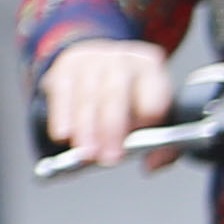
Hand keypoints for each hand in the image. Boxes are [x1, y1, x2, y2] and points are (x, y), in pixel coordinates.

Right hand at [41, 39, 180, 167]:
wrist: (97, 65)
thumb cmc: (127, 96)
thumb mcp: (151, 110)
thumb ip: (162, 143)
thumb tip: (152, 164)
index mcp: (151, 68)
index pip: (153, 93)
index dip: (146, 118)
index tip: (137, 143)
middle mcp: (123, 59)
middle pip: (116, 94)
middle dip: (111, 129)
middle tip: (108, 158)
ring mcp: (92, 59)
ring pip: (87, 96)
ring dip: (85, 129)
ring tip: (86, 154)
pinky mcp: (67, 65)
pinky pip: (63, 92)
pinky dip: (62, 116)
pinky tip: (63, 135)